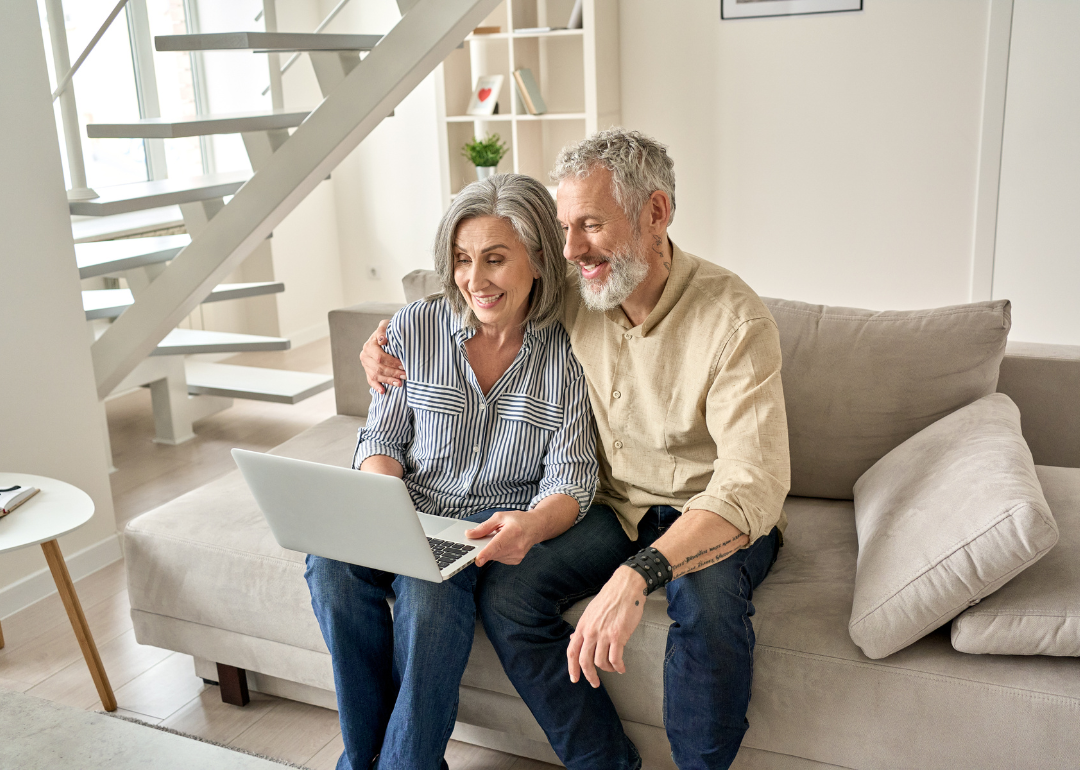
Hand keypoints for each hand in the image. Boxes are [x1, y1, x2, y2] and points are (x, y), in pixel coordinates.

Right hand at [359, 319, 405, 393]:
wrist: (383, 336)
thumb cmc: (388, 331)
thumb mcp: (386, 325)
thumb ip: (383, 330)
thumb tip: (383, 340)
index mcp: (369, 346)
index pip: (380, 357)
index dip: (392, 362)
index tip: (403, 365)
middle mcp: (365, 356)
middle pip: (379, 368)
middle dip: (393, 373)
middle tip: (405, 375)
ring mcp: (366, 365)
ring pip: (376, 376)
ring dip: (388, 381)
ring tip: (400, 384)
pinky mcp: (367, 371)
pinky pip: (371, 381)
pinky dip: (377, 387)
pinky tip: (383, 391)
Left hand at [466, 511, 539, 565]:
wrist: (536, 527)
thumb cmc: (518, 520)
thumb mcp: (500, 517)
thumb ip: (484, 527)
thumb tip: (469, 535)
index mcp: (513, 531)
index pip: (498, 545)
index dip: (487, 553)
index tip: (478, 560)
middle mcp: (517, 546)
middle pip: (493, 552)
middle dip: (486, 546)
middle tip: (492, 536)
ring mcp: (517, 555)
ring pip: (495, 556)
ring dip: (493, 549)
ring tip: (503, 538)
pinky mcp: (516, 561)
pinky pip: (499, 559)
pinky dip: (498, 552)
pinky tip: (505, 545)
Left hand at [567, 566, 646, 687]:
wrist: (625, 587)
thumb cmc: (609, 598)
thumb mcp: (590, 612)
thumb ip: (583, 628)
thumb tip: (573, 639)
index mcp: (582, 626)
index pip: (572, 651)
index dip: (572, 667)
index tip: (574, 678)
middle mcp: (590, 632)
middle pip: (585, 661)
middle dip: (589, 675)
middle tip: (595, 683)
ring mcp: (604, 635)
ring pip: (601, 662)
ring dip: (607, 669)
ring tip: (614, 669)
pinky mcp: (618, 636)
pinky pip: (615, 659)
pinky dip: (618, 667)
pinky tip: (622, 668)